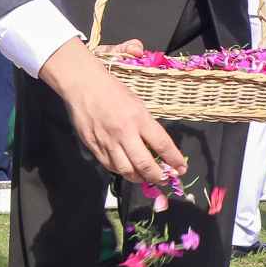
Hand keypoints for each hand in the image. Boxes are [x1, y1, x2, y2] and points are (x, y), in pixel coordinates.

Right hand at [38, 40, 184, 186]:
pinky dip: (122, 171)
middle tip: (164, 179)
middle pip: (145, 164)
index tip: (181, 168)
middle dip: (158, 176)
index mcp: (139, 119)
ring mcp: (107, 142)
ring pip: (127, 170)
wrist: (84, 86)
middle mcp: (124, 133)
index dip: (174, 160)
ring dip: (140, 179)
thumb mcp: (138, 104)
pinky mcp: (94, 146)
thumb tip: (158, 148)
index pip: (162, 145)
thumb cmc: (114, 92)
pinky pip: (110, 166)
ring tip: (146, 179)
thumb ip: (147, 126)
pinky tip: (127, 169)